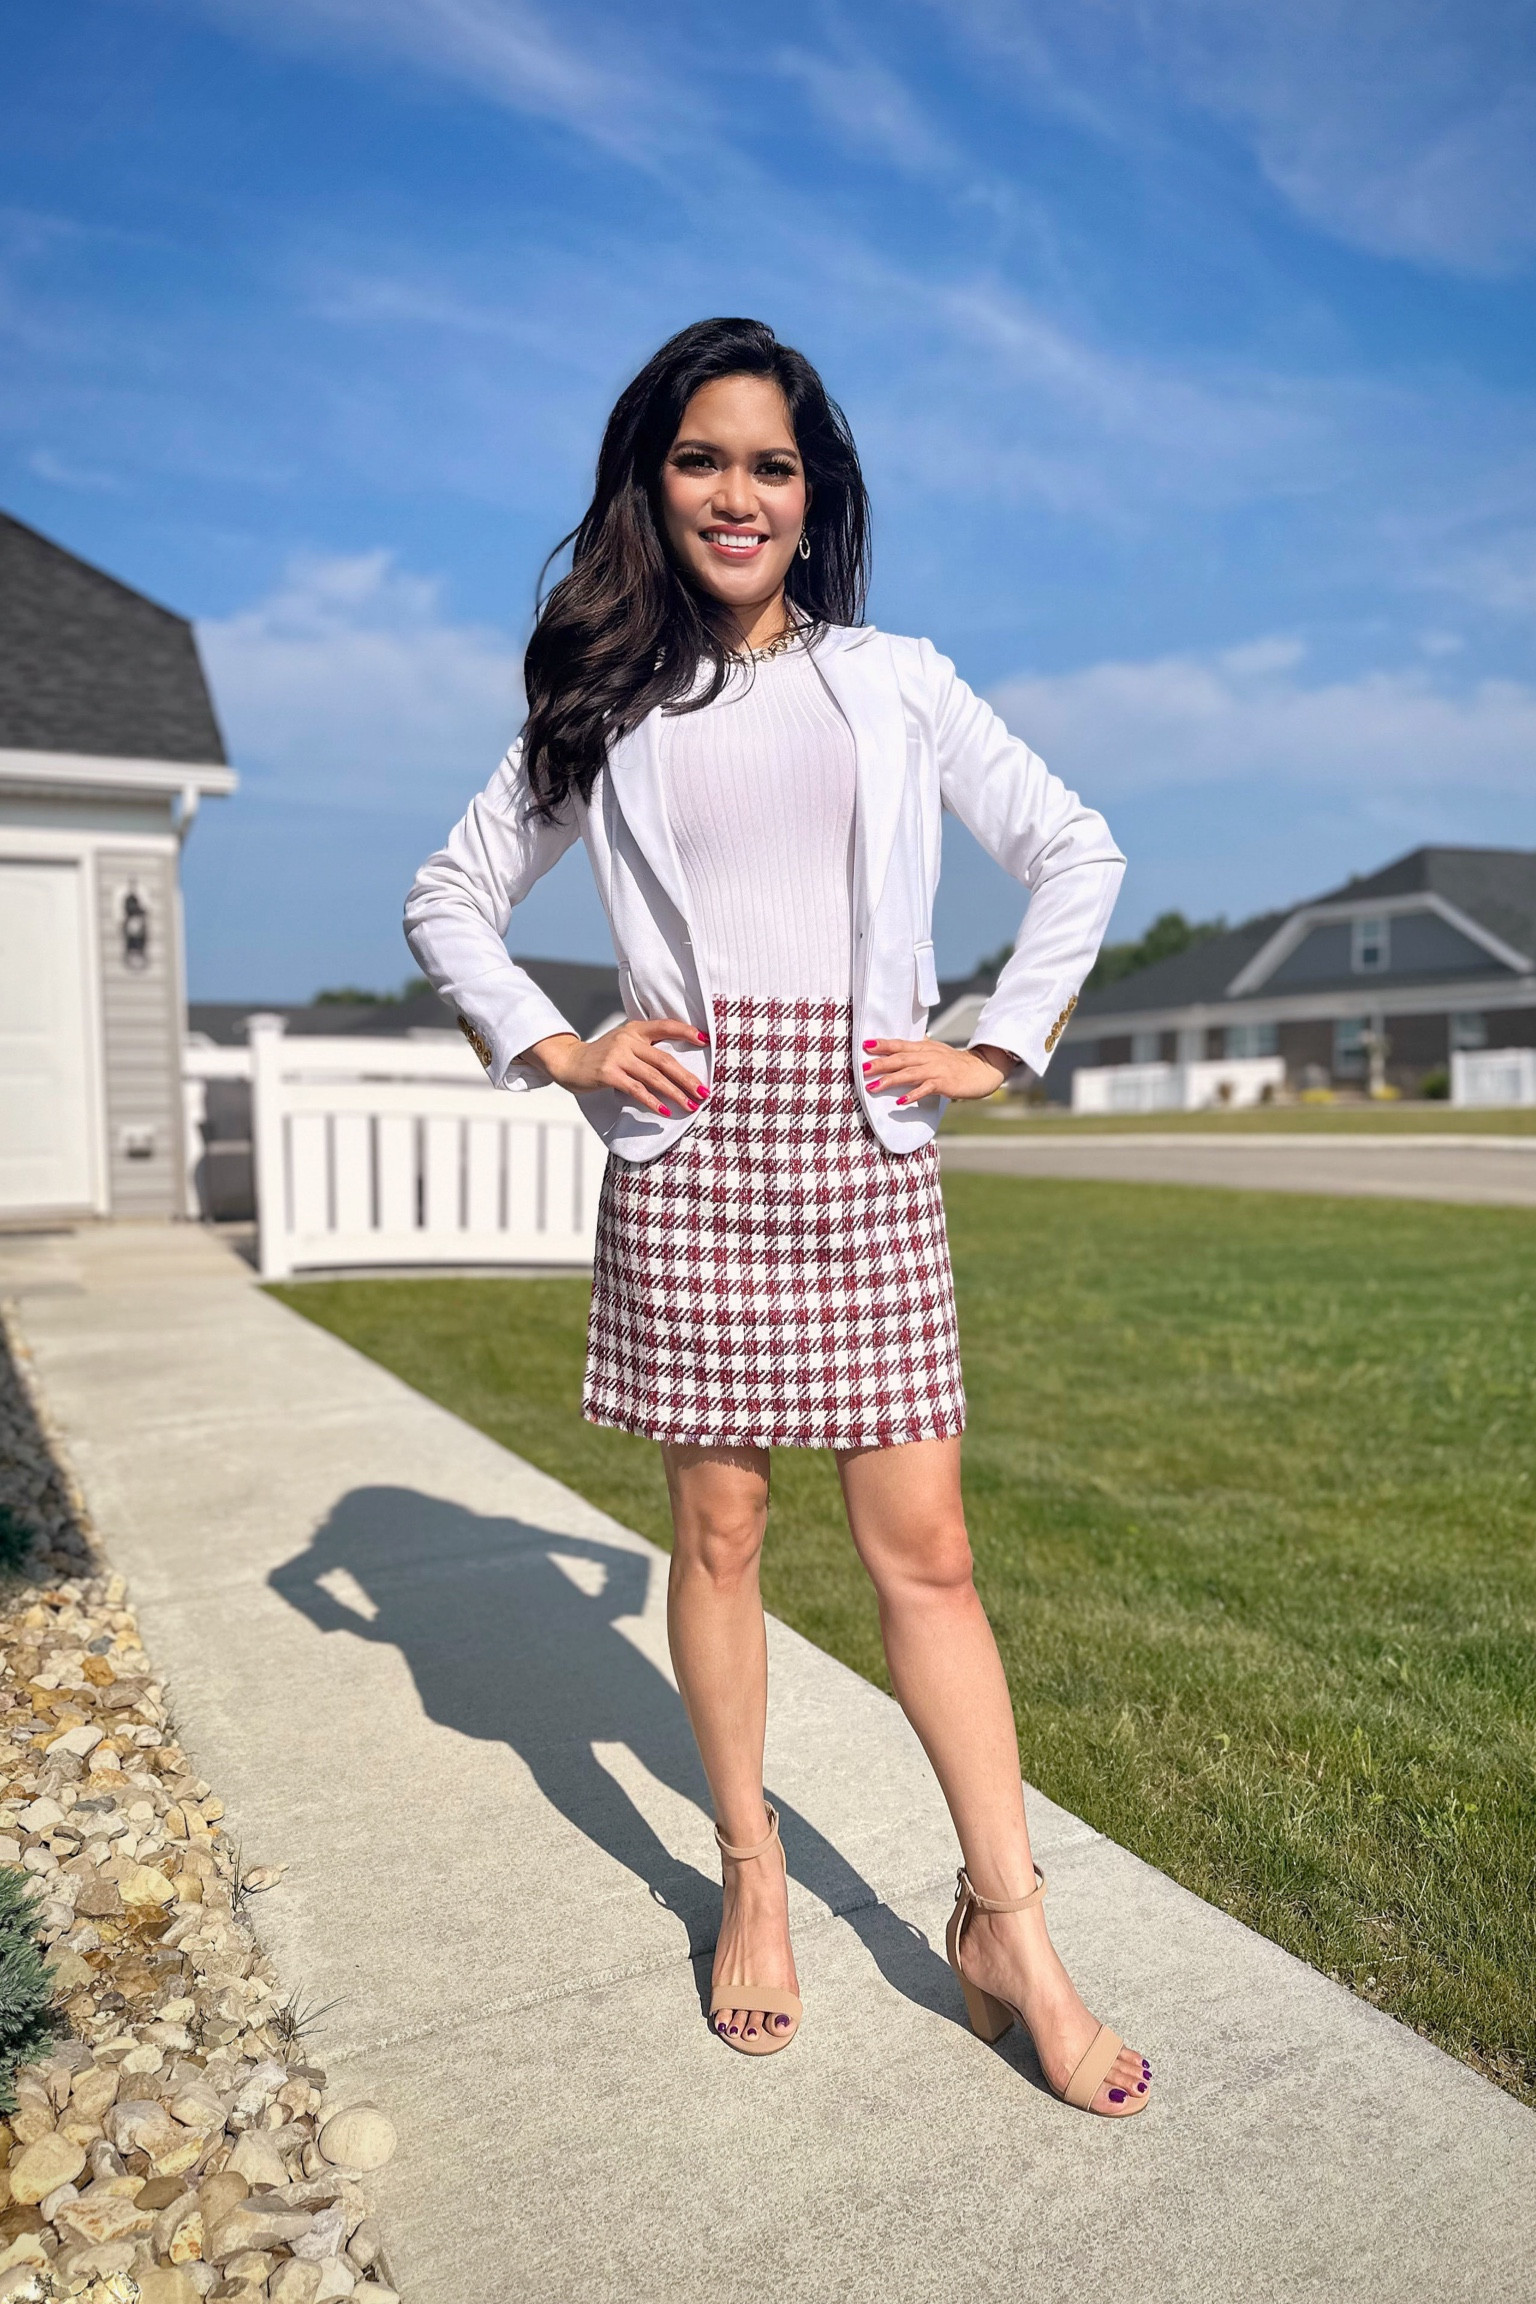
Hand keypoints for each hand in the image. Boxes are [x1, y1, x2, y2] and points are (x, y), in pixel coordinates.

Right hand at [526, 1018, 707, 1117]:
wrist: (568, 1062)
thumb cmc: (602, 1057)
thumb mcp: (624, 1044)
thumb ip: (646, 1049)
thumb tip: (678, 1067)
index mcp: (635, 1029)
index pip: (666, 1026)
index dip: (686, 1032)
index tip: (706, 1041)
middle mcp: (628, 1039)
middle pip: (665, 1060)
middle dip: (687, 1078)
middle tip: (704, 1092)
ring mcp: (617, 1056)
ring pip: (654, 1076)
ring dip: (675, 1093)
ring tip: (690, 1105)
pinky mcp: (608, 1073)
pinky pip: (636, 1089)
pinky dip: (652, 1101)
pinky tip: (665, 1111)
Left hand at [861, 1038, 1014, 1105]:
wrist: (981, 1069)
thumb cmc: (955, 1063)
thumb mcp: (936, 1050)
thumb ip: (918, 1048)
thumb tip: (900, 1045)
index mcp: (924, 1048)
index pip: (900, 1044)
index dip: (883, 1044)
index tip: (865, 1045)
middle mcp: (928, 1056)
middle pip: (901, 1058)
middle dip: (881, 1063)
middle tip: (863, 1068)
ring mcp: (936, 1069)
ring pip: (910, 1073)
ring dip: (891, 1079)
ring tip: (873, 1087)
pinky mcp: (944, 1083)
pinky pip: (926, 1088)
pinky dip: (913, 1095)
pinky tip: (901, 1101)